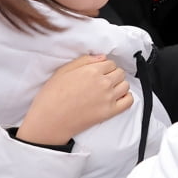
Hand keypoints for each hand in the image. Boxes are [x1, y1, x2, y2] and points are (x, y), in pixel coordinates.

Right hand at [17, 55, 132, 145]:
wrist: (49, 121)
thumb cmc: (51, 96)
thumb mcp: (62, 71)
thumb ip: (84, 61)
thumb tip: (102, 57)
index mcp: (91, 71)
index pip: (110, 63)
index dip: (104, 67)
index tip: (98, 73)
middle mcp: (103, 82)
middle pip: (120, 73)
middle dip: (112, 75)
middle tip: (102, 82)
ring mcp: (108, 97)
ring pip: (125, 85)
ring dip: (119, 86)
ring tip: (108, 90)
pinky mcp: (110, 111)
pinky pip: (129, 101)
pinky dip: (126, 98)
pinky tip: (116, 98)